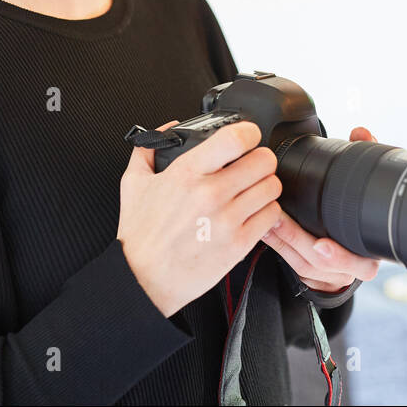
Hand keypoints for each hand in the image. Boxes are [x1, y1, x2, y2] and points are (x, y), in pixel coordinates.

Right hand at [119, 120, 282, 317]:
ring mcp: (227, 220)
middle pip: (263, 161)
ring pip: (272, 187)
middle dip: (261, 159)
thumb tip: (168, 128)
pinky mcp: (239, 244)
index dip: (249, 132)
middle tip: (254, 165)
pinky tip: (253, 212)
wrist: (144, 279)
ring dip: (266, 185)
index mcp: (187, 173)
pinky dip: (267, 211)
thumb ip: (149, 149)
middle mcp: (211, 193)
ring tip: (254, 189)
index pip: (236, 138)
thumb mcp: (134, 183)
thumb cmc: (140, 235)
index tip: (248, 136)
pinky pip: (272, 216)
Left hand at [261, 126, 382, 292]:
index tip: (321, 244)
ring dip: (281, 239)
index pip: (362, 262)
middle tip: (278, 220)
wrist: (359, 247)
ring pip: (302, 264)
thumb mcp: (368, 189)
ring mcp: (330, 275)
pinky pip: (292, 262)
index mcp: (372, 253)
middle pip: (323, 264)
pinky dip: (277, 244)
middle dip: (298, 240)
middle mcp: (351, 268)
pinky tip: (264, 228)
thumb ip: (368, 159)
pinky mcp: (312, 274)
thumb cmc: (362, 213)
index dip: (341, 255)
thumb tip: (361, 133)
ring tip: (265, 218)